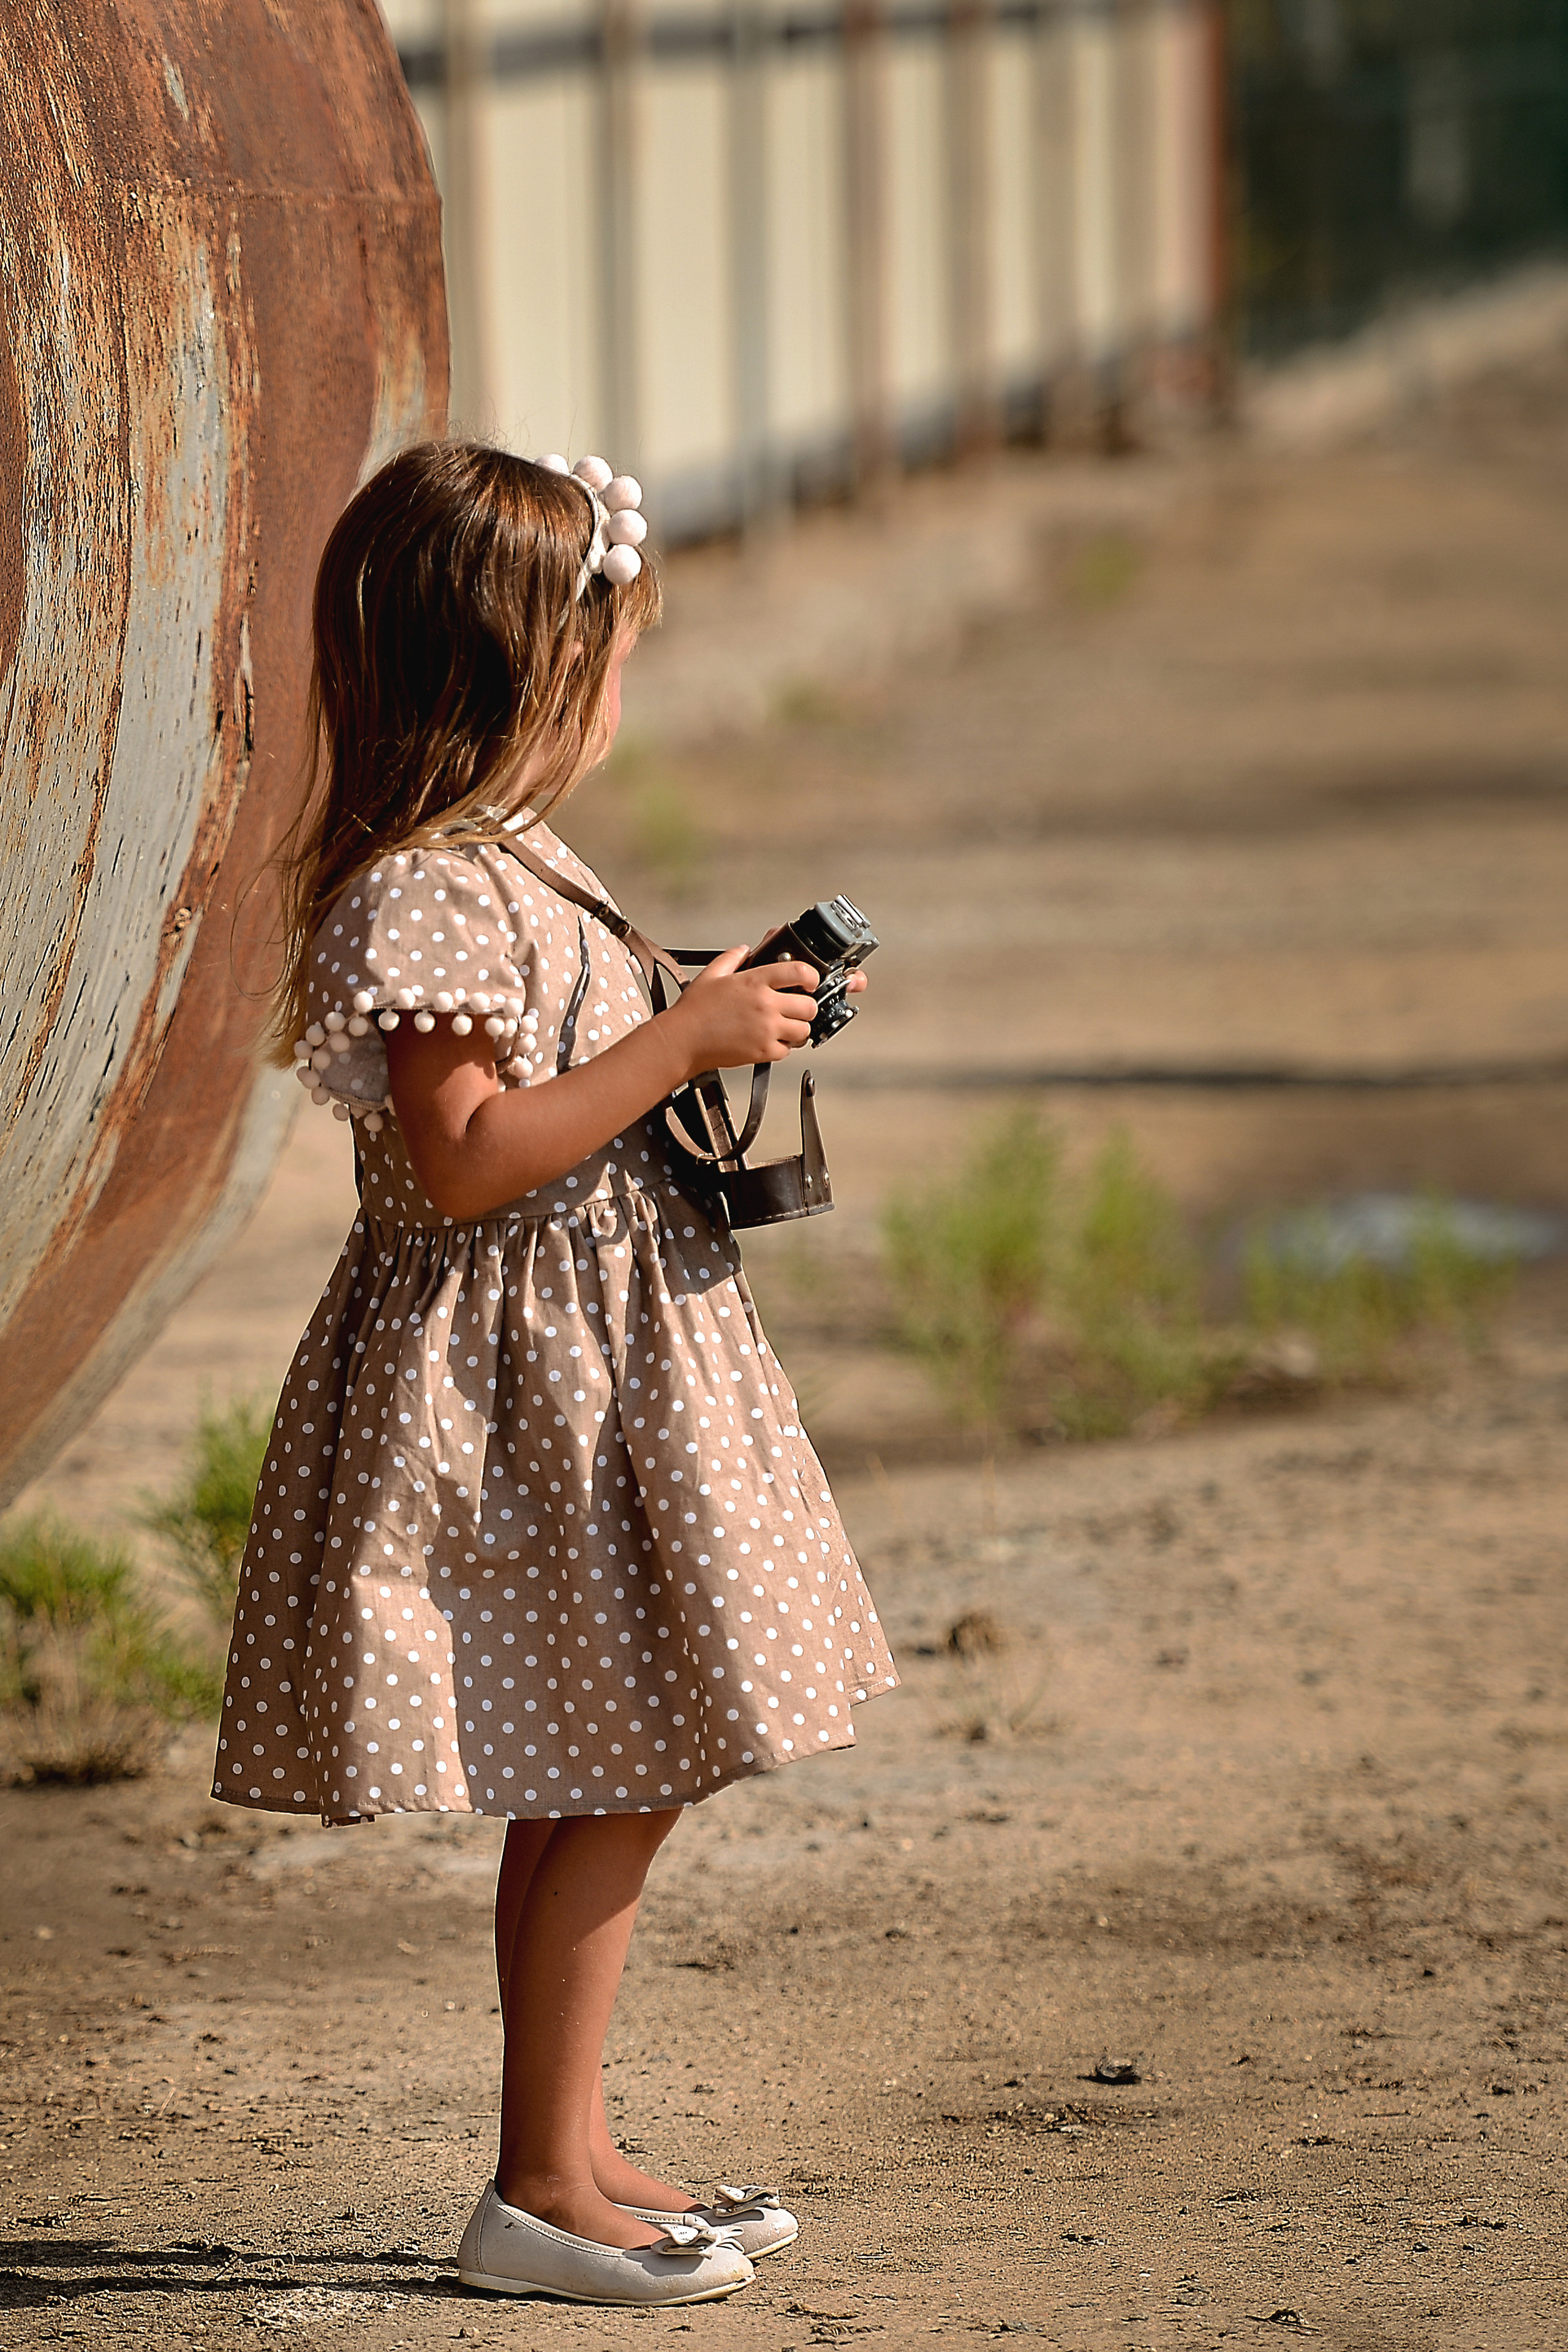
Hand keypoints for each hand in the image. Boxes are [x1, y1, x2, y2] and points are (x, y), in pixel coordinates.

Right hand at [661, 945, 817, 1076]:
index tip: (810, 981)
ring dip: (798, 1028)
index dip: (811, 976)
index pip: (799, 972)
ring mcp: (766, 1030)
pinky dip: (783, 1047)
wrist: (683, 1040)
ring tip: (785, 1026)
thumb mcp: (712, 974)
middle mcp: (765, 1005)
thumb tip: (745, 949)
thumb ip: (732, 957)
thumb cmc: (694, 1010)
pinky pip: (788, 1050)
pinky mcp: (763, 1052)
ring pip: (804, 1030)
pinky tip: (770, 1040)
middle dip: (806, 1007)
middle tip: (796, 1008)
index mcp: (755, 981)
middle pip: (809, 1006)